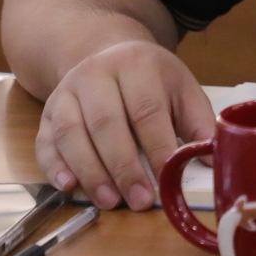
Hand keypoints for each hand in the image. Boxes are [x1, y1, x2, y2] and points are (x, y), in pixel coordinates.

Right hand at [35, 39, 214, 210]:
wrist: (106, 53)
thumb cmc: (150, 80)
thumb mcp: (181, 88)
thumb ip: (198, 122)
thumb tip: (210, 160)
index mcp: (137, 64)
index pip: (146, 109)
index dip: (156, 147)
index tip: (166, 179)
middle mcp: (96, 74)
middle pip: (106, 122)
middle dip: (124, 167)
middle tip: (140, 200)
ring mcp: (67, 91)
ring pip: (71, 133)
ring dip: (90, 172)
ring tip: (110, 202)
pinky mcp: (47, 111)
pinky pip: (45, 141)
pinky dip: (53, 167)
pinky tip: (69, 187)